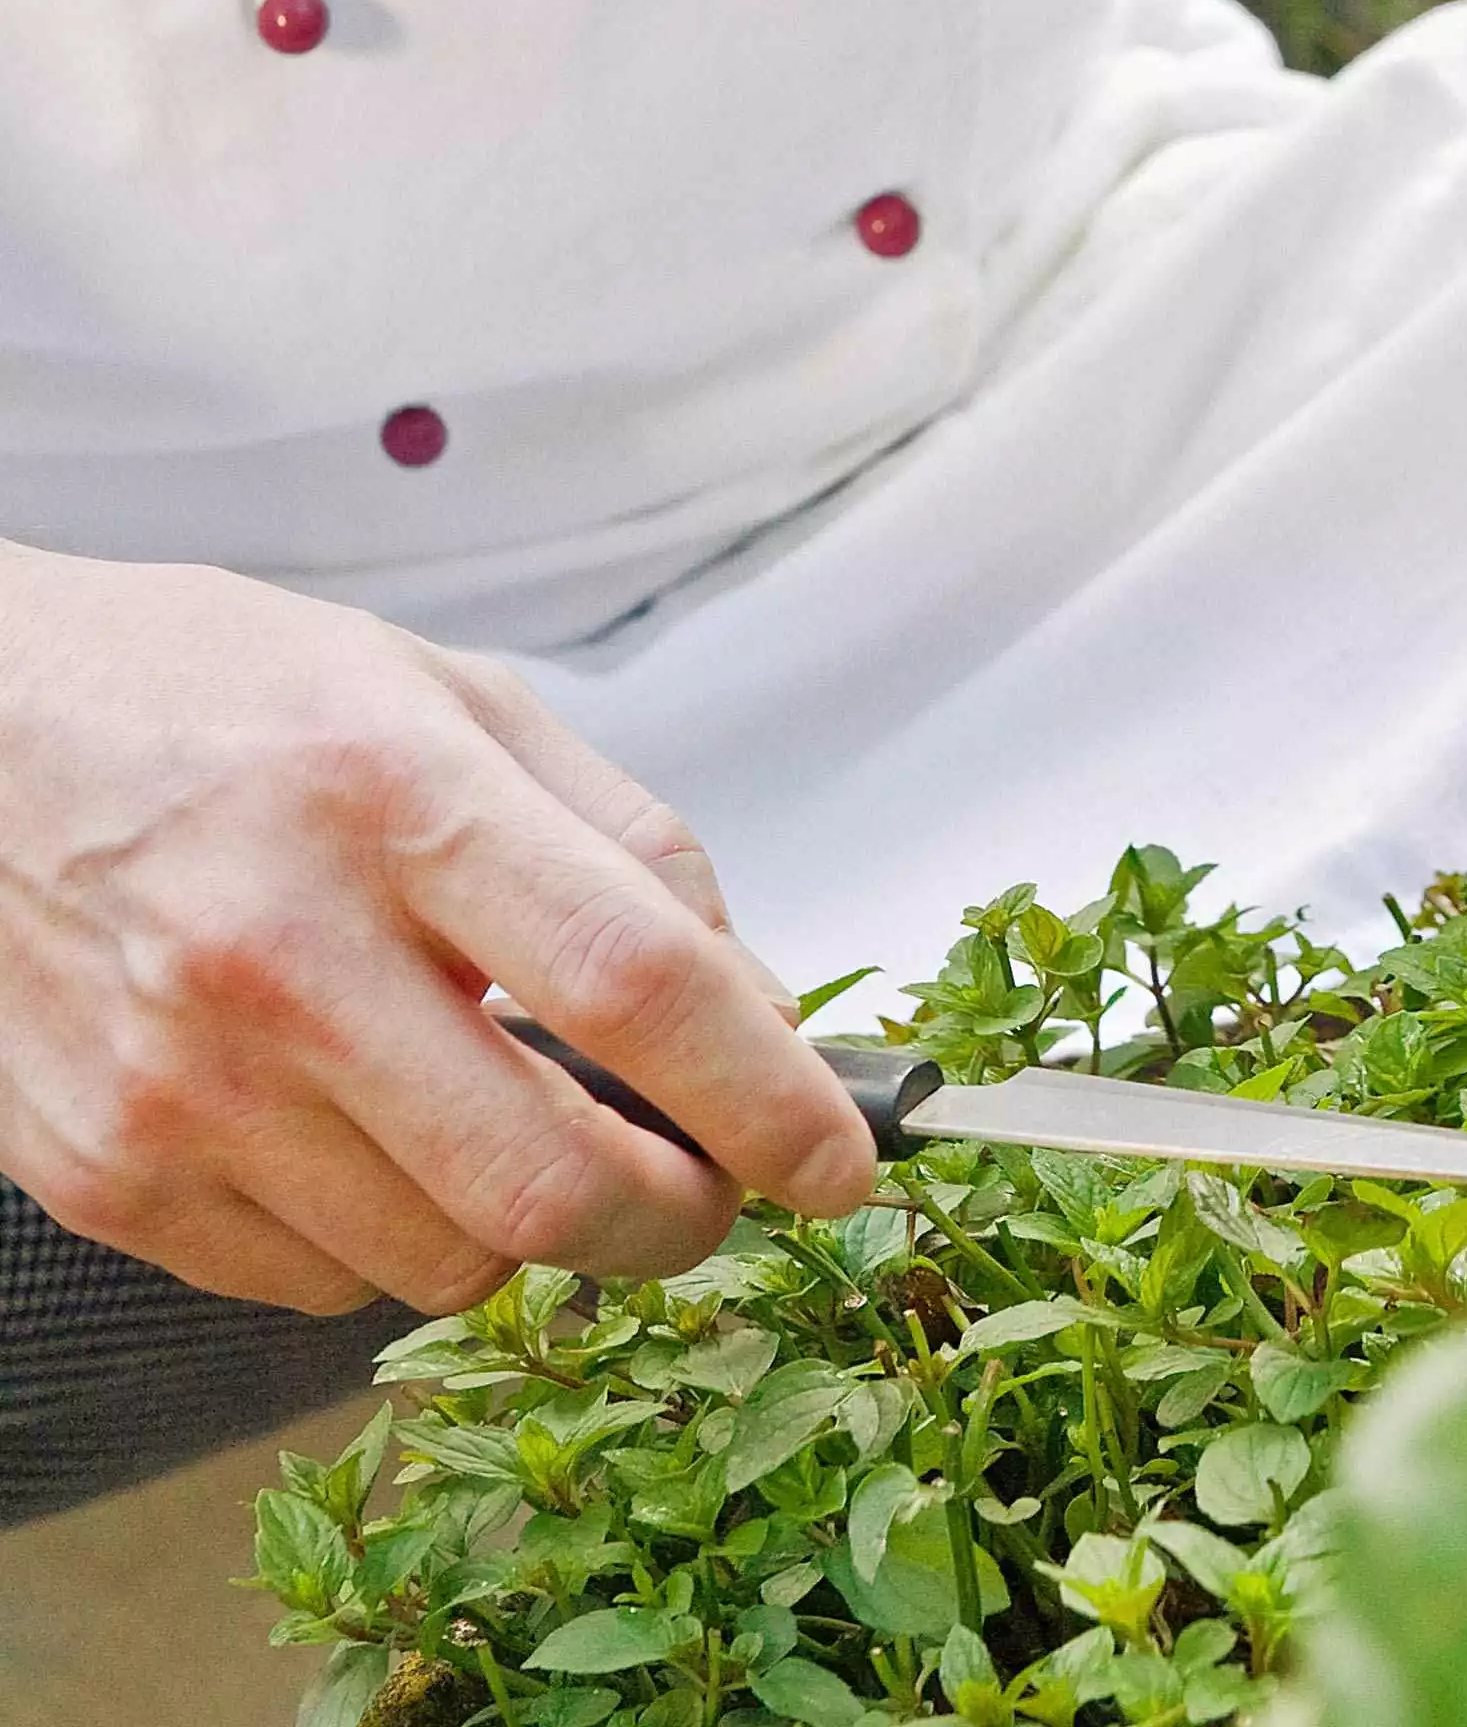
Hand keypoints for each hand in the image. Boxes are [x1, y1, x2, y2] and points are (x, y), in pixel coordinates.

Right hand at [0, 546, 877, 1313]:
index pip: (639, 987)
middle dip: (678, 1219)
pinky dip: (394, 1237)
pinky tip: (370, 1127)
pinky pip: (322, 1284)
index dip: (770, 1100)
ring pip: (447, 1261)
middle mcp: (277, 950)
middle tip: (704, 1186)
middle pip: (551, 1180)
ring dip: (531, 1225)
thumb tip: (759, 1009)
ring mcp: (177, 1080)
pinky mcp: (105, 1170)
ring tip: (503, 1114)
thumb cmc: (226, 701)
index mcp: (395, 800)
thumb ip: (631, 850)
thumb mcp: (460, 700)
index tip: (840, 1161)